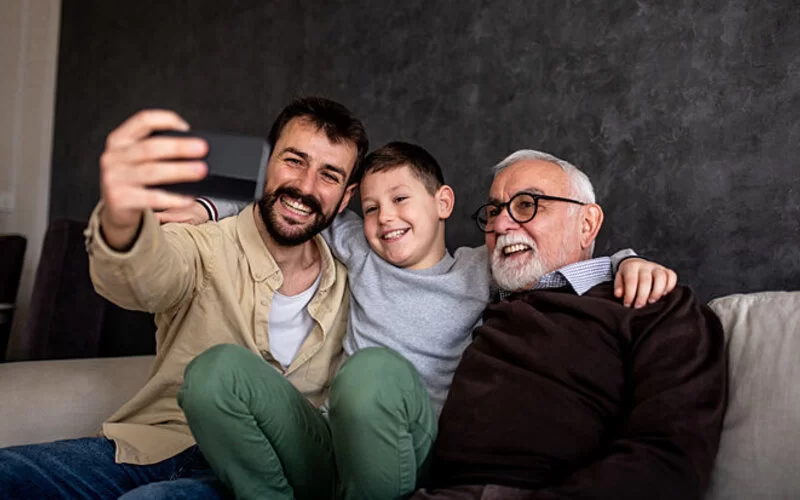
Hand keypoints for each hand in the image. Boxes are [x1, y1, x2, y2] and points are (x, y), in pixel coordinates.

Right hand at [99, 110, 207, 247]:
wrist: (114, 209)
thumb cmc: (131, 179)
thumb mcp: (134, 157)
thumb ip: (154, 149)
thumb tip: (192, 147)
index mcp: (119, 140)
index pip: (143, 121)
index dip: (166, 120)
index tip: (186, 128)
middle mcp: (114, 157)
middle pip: (150, 148)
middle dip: (179, 147)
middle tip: (202, 149)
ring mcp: (115, 179)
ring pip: (152, 172)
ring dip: (180, 170)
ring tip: (200, 170)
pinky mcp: (120, 200)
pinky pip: (152, 198)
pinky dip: (173, 198)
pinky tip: (187, 198)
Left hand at [614, 258, 677, 307]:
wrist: (636, 265)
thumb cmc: (627, 277)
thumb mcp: (620, 279)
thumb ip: (619, 286)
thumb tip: (619, 294)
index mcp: (632, 266)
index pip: (631, 280)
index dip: (630, 294)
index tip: (627, 304)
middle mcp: (646, 265)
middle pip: (646, 280)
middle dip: (642, 296)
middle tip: (638, 306)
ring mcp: (657, 267)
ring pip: (661, 277)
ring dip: (657, 291)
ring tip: (651, 302)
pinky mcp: (667, 270)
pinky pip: (672, 276)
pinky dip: (670, 286)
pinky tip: (663, 295)